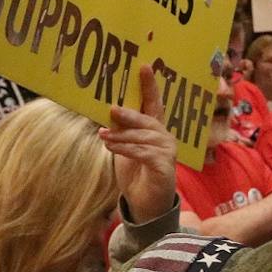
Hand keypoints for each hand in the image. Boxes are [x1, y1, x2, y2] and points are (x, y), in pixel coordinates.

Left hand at [102, 63, 179, 224]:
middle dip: (130, 113)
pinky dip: (126, 149)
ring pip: (144, 136)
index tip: (143, 66)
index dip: (149, 85)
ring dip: (122, 135)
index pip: (153, 103)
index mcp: (154, 130)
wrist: (145, 206)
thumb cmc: (135, 174)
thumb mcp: (123, 149)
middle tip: (111, 109)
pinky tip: (111, 147)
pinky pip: (144, 153)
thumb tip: (106, 113)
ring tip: (103, 135)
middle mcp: (165, 137)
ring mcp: (167, 152)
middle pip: (148, 120)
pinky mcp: (165, 167)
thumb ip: (120, 132)